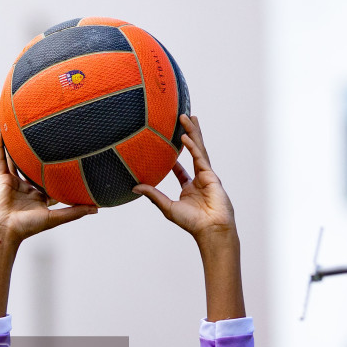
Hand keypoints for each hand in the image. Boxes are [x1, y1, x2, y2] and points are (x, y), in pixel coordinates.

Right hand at [0, 132, 95, 243]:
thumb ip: (74, 212)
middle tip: (47, 134)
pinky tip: (0, 132)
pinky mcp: (1, 180)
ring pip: (15, 159)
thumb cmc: (28, 227)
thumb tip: (97, 209)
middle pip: (33, 166)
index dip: (58, 167)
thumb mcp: (55, 218)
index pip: (50, 178)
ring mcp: (13, 183)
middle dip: (38, 152)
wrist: (4, 231)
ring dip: (16, 144)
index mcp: (40, 197)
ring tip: (19, 127)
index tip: (69, 153)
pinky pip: (0, 159)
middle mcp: (27, 188)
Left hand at [133, 116, 236, 243]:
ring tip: (187, 117)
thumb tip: (135, 187)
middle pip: (193, 151)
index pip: (182, 169)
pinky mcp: (211, 176)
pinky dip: (192, 147)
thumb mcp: (168, 206)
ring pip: (198, 149)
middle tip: (182, 118)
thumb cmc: (192, 223)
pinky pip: (200, 157)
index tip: (169, 145)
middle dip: (188, 134)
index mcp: (190, 188)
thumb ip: (153, 195)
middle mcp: (199, 179)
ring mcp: (207, 175)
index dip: (176, 157)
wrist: (210, 230)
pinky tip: (185, 137)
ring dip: (192, 132)